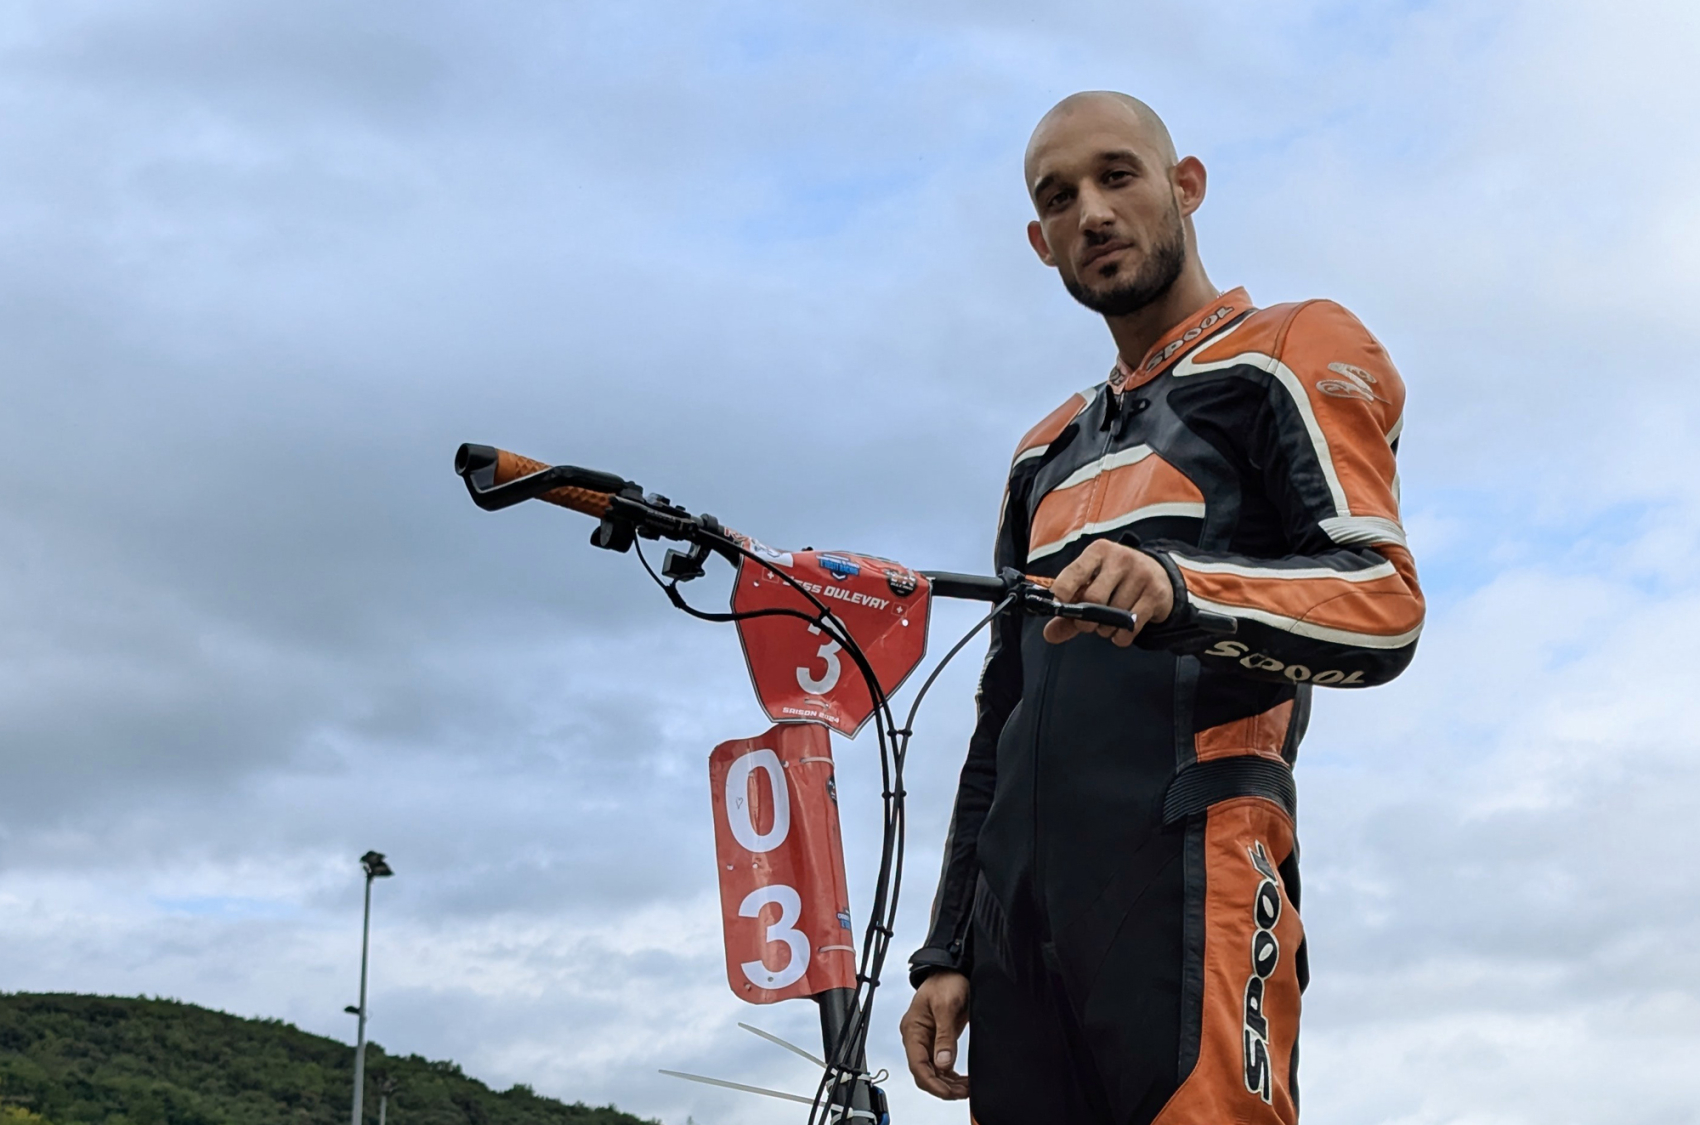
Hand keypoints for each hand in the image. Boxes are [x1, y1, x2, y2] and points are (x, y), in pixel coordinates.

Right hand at [899, 970, 970, 1099]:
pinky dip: (951, 1075)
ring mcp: (928, 1039)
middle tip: (963, 1092)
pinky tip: (962, 1081)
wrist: (953, 969)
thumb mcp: (946, 1006)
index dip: (932, 1083)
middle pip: (925, 1072)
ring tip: (966, 1088)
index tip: (948, 1093)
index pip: (917, 1065)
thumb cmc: (946, 980)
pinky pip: (942, 1064)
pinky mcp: (939, 1039)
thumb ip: (944, 1036)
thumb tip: (943, 1064)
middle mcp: (917, 1037)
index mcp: (912, 1030)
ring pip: (934, 1071)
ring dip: (948, 1083)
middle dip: (942, 1086)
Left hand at [1042, 540, 1172, 646]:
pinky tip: (1120, 630)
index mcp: (1099, 551)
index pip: (1074, 572)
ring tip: (1107, 623)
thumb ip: (1069, 611)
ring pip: (1113, 615)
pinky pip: (1130, 626)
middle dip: (1086, 620)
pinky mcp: (1155, 593)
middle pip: (1094, 598)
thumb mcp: (1092, 585)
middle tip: (1088, 624)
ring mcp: (1141, 574)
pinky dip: (1120, 636)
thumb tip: (1049, 634)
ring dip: (1105, 629)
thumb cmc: (1116, 580)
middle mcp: (1120, 558)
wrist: (1159, 575)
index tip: (1059, 607)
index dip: (1062, 593)